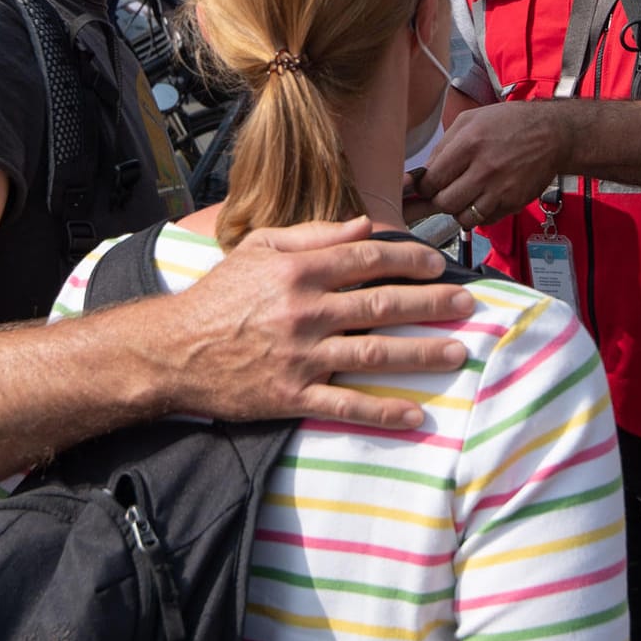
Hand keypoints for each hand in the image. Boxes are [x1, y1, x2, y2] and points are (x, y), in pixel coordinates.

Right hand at [164, 217, 471, 428]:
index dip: (410, 261)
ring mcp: (299, 356)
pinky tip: (416, 413)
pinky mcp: (290, 395)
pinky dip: (383, 411)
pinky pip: (346, 406)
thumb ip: (313, 236)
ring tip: (458, 352)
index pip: (368, 260)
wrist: (172, 350)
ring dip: (422, 354)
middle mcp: (303, 311)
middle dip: (432, 305)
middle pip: (383, 305)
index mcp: (297, 271)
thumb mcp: (258, 250)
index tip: (439, 266)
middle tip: (468, 304)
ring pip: (374, 354)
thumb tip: (364, 227)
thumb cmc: (217, 296)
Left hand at [418, 101, 564, 227]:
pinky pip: (485, 220)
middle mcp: (485, 169)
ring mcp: (501, 189)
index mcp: (469, 144)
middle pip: (444, 203)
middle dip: (438, 200)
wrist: (553, 134)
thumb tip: (423, 174)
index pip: (431, 180)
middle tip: (443, 192)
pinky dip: (478, 214)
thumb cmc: (510, 123)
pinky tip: (483, 197)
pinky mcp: (514, 203)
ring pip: (463, 218)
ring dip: (458, 210)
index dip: (423, 186)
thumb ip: (443, 146)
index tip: (425, 186)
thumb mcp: (470, 120)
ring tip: (464, 195)